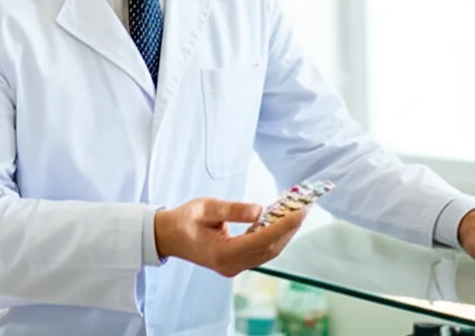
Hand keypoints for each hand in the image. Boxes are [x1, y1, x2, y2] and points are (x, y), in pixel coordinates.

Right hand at [154, 198, 308, 277]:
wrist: (168, 237)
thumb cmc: (185, 220)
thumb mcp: (206, 208)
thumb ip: (233, 210)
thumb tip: (261, 210)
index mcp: (223, 253)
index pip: (262, 240)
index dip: (284, 225)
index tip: (300, 210)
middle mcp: (231, 265)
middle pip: (270, 248)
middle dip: (290, 228)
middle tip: (305, 206)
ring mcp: (234, 267)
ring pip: (269, 251)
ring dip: (285, 232)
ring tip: (298, 211)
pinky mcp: (236, 263)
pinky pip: (261, 251)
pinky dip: (274, 236)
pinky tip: (281, 220)